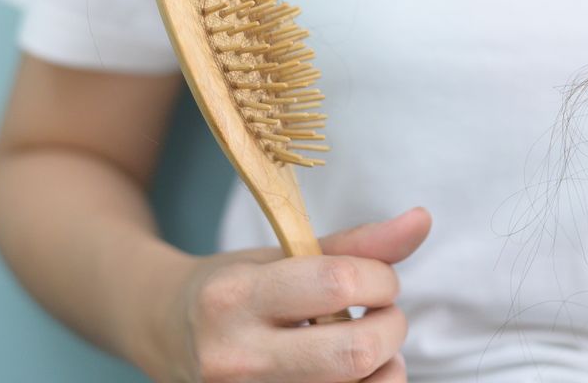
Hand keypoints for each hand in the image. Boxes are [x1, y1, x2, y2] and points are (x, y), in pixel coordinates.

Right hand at [149, 207, 432, 382]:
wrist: (164, 333)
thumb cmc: (235, 288)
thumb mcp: (283, 255)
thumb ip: (357, 243)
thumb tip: (423, 220)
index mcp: (236, 296)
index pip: (338, 283)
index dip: (381, 278)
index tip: (378, 280)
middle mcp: (234, 356)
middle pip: (353, 354)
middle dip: (390, 329)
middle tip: (381, 317)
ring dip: (384, 369)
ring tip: (369, 351)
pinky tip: (352, 375)